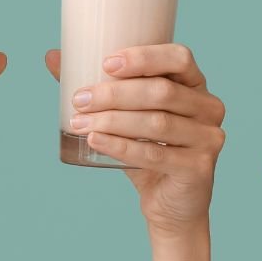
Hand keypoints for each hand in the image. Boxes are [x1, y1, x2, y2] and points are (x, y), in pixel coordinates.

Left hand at [47, 45, 225, 237]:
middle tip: (80, 100)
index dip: (144, 57)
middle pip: (162, 91)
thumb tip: (52, 56)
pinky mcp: (199, 167)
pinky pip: (155, 154)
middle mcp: (209, 108)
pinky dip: (121, 147)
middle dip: (115, 93)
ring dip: (113, 121)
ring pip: (157, 123)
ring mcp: (208, 138)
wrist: (171, 204)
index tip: (106, 64)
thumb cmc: (149, 151)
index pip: (179, 58)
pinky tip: (96, 141)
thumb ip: (97, 88)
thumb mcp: (127, 116)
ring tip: (79, 123)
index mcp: (197, 86)